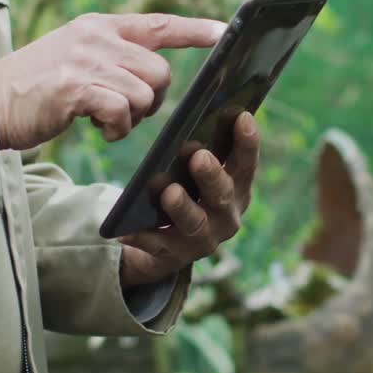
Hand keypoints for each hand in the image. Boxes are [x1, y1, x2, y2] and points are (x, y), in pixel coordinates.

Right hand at [0, 13, 224, 149]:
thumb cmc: (35, 89)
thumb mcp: (74, 57)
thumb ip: (109, 56)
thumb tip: (151, 77)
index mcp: (99, 26)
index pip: (158, 23)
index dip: (194, 29)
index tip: (223, 31)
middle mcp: (96, 37)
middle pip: (160, 70)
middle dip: (154, 98)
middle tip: (127, 111)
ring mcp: (86, 60)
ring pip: (145, 93)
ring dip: (133, 117)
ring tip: (105, 119)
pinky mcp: (76, 87)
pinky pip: (122, 111)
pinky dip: (117, 128)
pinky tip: (98, 128)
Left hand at [119, 111, 259, 287]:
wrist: (167, 243)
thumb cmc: (186, 193)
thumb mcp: (195, 173)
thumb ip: (201, 151)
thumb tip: (192, 118)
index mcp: (236, 190)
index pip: (246, 165)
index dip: (247, 142)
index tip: (242, 116)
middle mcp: (226, 216)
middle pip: (223, 195)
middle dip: (211, 175)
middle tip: (199, 156)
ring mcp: (203, 239)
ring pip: (194, 223)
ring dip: (182, 207)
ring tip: (169, 192)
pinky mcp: (175, 256)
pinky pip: (157, 245)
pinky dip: (142, 237)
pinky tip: (124, 229)